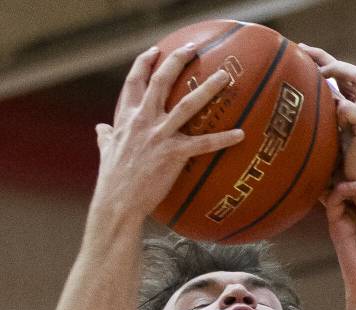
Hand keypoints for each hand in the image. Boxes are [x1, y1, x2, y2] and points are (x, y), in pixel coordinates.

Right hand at [94, 44, 243, 217]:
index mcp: (126, 117)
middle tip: (193, 48)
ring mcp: (159, 136)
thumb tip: (100, 129)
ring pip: (187, 105)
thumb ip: (106, 136)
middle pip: (161, 81)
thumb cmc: (113, 179)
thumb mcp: (106, 150)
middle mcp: (142, 120)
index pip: (134, 81)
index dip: (144, 63)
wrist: (117, 201)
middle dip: (176, 60)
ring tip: (225, 77)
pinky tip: (241, 134)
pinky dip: (223, 139)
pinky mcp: (173, 155)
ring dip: (207, 89)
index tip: (155, 50)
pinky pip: (203, 144)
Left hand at [298, 45, 355, 194]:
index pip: (345, 80)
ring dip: (337, 68)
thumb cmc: (340, 182)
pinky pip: (348, 107)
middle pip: (352, 71)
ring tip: (317, 73)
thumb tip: (284, 124)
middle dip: (327, 57)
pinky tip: (324, 112)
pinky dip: (336, 107)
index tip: (303, 55)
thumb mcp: (323, 151)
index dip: (325, 64)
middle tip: (303, 50)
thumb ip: (314, 135)